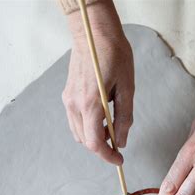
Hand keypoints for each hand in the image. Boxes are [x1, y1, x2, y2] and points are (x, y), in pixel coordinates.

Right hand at [62, 0, 133, 164]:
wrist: (94, 34)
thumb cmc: (114, 56)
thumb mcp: (127, 88)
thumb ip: (124, 118)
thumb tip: (122, 141)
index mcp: (90, 104)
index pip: (94, 143)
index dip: (107, 156)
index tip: (119, 160)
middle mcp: (75, 105)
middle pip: (86, 141)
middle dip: (103, 147)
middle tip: (119, 143)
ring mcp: (68, 101)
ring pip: (79, 133)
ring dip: (95, 137)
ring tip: (112, 128)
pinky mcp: (67, 96)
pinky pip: (75, 121)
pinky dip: (88, 127)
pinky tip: (101, 118)